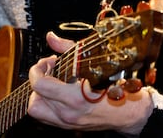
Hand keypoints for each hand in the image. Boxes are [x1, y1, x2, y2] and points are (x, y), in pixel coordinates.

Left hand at [26, 32, 153, 134]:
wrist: (128, 111)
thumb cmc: (115, 86)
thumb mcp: (92, 61)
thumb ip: (67, 48)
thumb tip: (51, 37)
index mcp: (74, 96)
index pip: (39, 85)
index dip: (36, 70)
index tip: (45, 62)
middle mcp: (68, 113)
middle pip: (33, 99)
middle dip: (37, 81)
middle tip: (48, 71)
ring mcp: (67, 122)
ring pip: (37, 111)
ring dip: (39, 95)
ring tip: (51, 83)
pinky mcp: (69, 126)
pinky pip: (46, 117)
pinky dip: (46, 104)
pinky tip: (57, 93)